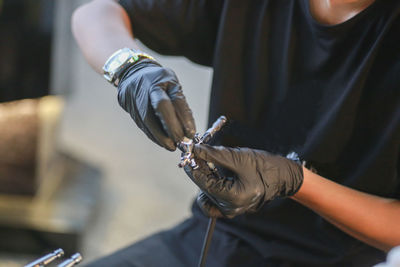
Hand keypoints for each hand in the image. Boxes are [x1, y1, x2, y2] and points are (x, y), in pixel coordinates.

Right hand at [117, 60, 195, 150]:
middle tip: (180, 141)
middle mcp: (147, 87)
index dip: (184, 117)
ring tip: (172, 146)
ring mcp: (135, 98)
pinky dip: (153, 135)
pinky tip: (161, 142)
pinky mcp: (130, 109)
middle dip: (171, 128)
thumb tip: (188, 128)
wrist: (132, 73)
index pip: (175, 99)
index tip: (190, 132)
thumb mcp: (172, 84)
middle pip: (160, 109)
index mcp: (161, 79)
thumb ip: (179, 103)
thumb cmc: (158, 80)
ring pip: (148, 121)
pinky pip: (142, 125)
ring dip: (161, 137)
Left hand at [184, 145, 303, 217]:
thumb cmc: (265, 167)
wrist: (282, 176)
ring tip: (207, 161)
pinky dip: (210, 185)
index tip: (188, 154)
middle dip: (199, 170)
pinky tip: (213, 172)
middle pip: (204, 189)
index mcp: (233, 199)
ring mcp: (230, 210)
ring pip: (207, 193)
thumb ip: (214, 155)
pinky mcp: (230, 206)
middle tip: (196, 154)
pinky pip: (212, 200)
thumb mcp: (238, 158)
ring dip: (204, 176)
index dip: (193, 168)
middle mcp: (231, 209)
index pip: (204, 183)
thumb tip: (195, 149)